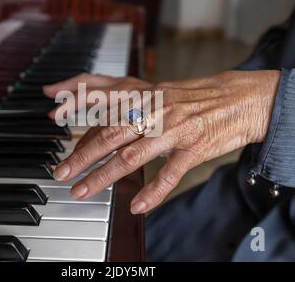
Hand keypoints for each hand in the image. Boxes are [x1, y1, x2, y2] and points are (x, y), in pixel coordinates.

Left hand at [53, 70, 281, 213]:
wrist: (240, 98)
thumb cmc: (195, 97)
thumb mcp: (159, 90)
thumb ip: (126, 96)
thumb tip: (95, 108)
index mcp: (146, 93)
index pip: (105, 97)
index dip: (76, 104)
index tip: (54, 116)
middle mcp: (156, 109)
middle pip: (111, 133)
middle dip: (82, 154)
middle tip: (61, 173)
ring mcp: (174, 130)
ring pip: (133, 156)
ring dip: (104, 176)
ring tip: (83, 191)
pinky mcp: (194, 149)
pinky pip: (170, 174)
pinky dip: (152, 191)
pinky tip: (137, 206)